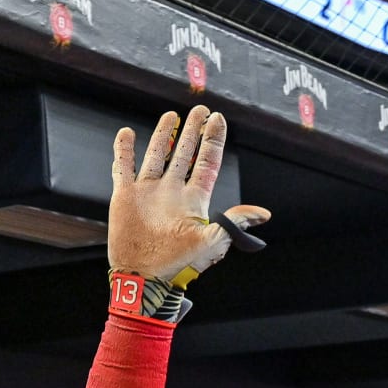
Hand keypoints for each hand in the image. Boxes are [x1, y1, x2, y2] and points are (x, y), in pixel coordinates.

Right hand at [108, 106, 270, 284]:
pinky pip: (123, 168)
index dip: (213, 141)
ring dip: (163, 136)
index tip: (218, 118)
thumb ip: (234, 223)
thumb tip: (263, 214)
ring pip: (156, 156)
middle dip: (193, 132)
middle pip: (184, 154)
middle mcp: (172, 192)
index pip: (207, 163)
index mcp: (194, 200)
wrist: (144, 278)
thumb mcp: (213, 242)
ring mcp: (148, 193)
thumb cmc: (180, 264)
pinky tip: (127, 134)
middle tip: (200, 109)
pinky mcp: (125, 197)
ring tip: (172, 116)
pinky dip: (123, 151)